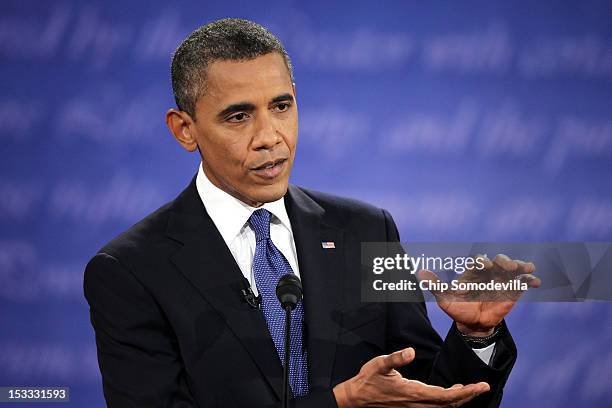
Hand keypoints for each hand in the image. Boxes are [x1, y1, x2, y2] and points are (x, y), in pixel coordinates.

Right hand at [332, 347, 489, 406]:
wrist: (357, 397)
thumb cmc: (368, 379)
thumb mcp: (380, 364)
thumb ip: (396, 358)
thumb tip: (411, 351)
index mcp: (413, 392)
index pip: (446, 396)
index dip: (466, 393)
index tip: (480, 386)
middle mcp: (417, 403)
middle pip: (450, 404)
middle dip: (468, 396)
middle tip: (483, 387)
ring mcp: (415, 406)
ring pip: (444, 407)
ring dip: (459, 399)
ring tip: (471, 389)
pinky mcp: (411, 405)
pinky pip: (436, 406)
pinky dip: (448, 400)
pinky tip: (452, 392)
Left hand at [418, 254, 540, 335]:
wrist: (473, 324)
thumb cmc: (458, 308)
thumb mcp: (445, 299)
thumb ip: (436, 286)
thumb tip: (421, 274)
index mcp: (473, 271)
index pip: (479, 261)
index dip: (482, 261)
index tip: (484, 265)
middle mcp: (489, 272)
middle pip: (498, 261)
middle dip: (504, 260)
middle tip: (509, 265)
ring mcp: (502, 279)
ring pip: (513, 268)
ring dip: (520, 265)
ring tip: (527, 267)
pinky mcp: (513, 289)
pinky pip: (523, 282)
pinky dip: (530, 280)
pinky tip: (536, 282)